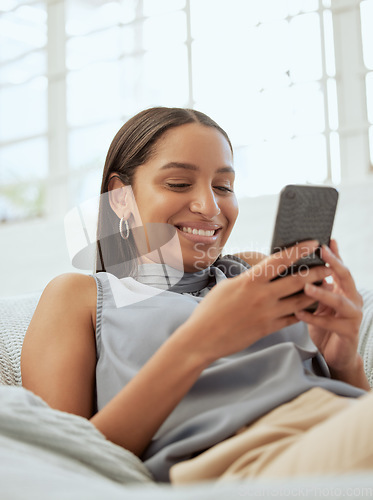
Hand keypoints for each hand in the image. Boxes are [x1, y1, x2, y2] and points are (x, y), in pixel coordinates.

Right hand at [182, 240, 330, 365]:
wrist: (202, 339)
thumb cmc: (211, 310)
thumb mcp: (227, 286)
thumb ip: (248, 278)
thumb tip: (263, 271)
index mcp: (249, 281)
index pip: (279, 260)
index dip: (299, 250)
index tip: (313, 242)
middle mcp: (261, 296)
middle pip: (297, 280)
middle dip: (317, 272)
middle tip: (328, 265)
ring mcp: (267, 314)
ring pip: (300, 301)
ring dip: (315, 292)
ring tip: (325, 285)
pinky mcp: (268, 329)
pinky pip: (293, 318)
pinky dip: (304, 311)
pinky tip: (311, 305)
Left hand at [295, 240, 367, 388]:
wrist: (335, 354)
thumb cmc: (325, 324)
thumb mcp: (320, 301)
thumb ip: (317, 284)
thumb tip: (300, 264)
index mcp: (345, 289)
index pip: (340, 267)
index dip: (335, 254)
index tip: (326, 241)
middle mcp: (353, 299)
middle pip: (346, 277)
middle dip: (334, 264)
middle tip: (321, 253)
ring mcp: (353, 315)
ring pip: (339, 301)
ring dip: (323, 293)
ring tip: (306, 286)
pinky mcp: (348, 332)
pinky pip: (331, 323)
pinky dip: (314, 318)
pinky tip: (299, 313)